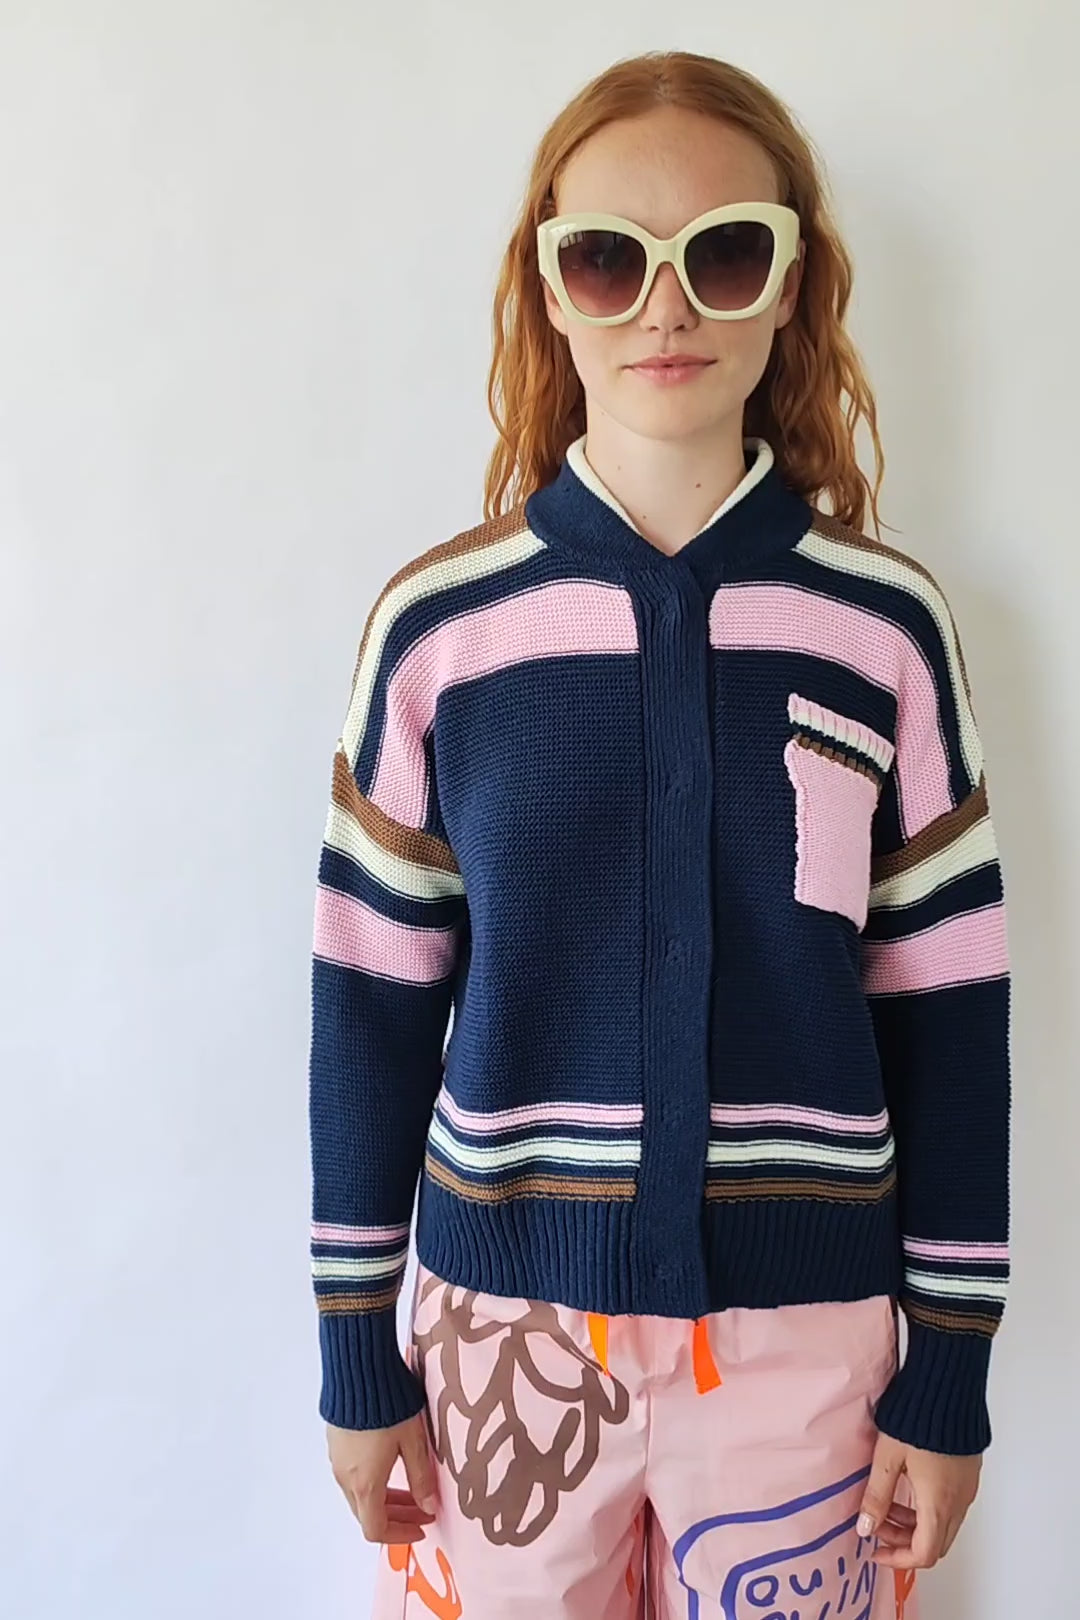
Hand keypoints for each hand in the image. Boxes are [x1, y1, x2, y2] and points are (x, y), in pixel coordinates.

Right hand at [327, 1410, 438, 1542]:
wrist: (358, 1369)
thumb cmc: (389, 1405)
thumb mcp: (414, 1442)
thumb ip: (421, 1478)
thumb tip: (429, 1506)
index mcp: (365, 1483)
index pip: (377, 1529)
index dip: (401, 1534)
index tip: (422, 1526)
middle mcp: (345, 1477)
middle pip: (367, 1514)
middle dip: (397, 1517)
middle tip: (423, 1508)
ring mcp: (337, 1460)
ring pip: (359, 1495)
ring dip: (385, 1499)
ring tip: (411, 1489)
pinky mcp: (335, 1443)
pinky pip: (352, 1475)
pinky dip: (372, 1482)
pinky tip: (391, 1465)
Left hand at [857, 1430, 981, 1569]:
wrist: (948, 1389)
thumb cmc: (917, 1419)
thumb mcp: (887, 1457)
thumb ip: (877, 1496)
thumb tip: (865, 1528)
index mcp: (938, 1503)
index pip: (924, 1553)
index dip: (897, 1559)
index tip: (876, 1550)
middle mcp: (958, 1502)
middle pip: (935, 1543)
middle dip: (904, 1541)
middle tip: (878, 1524)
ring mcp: (967, 1489)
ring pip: (944, 1526)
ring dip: (915, 1525)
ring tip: (887, 1503)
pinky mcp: (969, 1475)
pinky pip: (951, 1507)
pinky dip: (928, 1510)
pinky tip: (908, 1487)